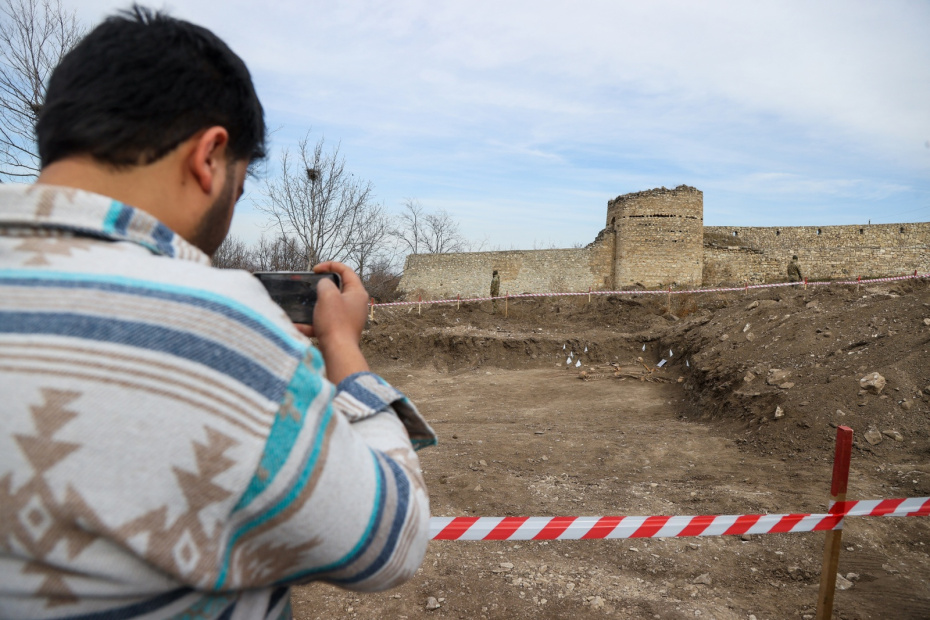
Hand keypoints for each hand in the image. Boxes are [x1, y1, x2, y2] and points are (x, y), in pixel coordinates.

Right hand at [300, 261, 369, 382]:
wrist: (338, 351)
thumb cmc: (335, 321)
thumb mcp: (327, 295)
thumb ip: (325, 284)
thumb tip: (324, 285)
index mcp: (357, 292)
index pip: (346, 271)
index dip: (330, 265)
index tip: (315, 269)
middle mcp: (356, 304)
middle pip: (338, 288)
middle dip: (322, 286)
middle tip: (310, 285)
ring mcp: (349, 318)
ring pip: (330, 306)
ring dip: (315, 305)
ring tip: (303, 304)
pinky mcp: (340, 330)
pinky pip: (324, 322)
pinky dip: (312, 323)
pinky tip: (298, 325)